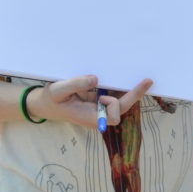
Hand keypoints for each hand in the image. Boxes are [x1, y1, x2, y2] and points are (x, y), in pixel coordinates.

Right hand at [28, 75, 152, 127]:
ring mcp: (97, 108)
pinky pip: (111, 94)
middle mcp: (97, 114)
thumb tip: (95, 79)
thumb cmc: (51, 99)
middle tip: (148, 81)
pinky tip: (120, 74)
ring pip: (118, 101)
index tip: (103, 95)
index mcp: (90, 117)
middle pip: (121, 108)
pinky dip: (117, 86)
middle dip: (134, 95)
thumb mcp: (59, 90)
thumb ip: (76, 84)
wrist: (44, 105)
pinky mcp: (95, 101)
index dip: (114, 105)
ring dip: (127, 90)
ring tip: (141, 79)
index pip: (114, 116)